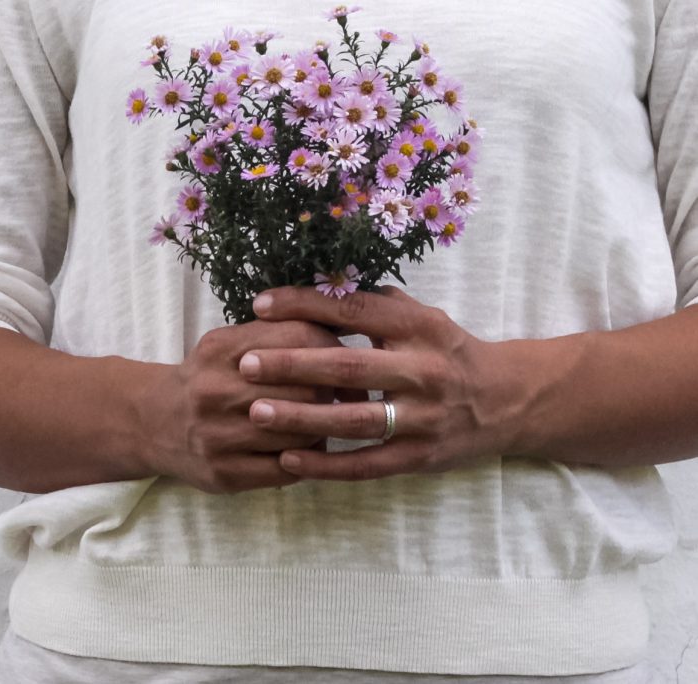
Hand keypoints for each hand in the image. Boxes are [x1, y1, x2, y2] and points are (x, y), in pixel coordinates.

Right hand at [140, 318, 352, 493]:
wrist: (153, 422)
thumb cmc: (209, 375)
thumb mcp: (232, 341)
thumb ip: (279, 332)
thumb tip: (343, 330)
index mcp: (223, 348)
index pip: (299, 338)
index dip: (333, 348)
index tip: (350, 358)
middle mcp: (216, 390)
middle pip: (305, 388)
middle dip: (334, 390)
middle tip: (350, 393)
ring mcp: (218, 436)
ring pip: (299, 433)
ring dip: (323, 427)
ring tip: (331, 420)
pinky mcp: (224, 474)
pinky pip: (285, 470)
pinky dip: (305, 459)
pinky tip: (307, 449)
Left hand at [241, 285, 525, 480]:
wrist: (503, 401)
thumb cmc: (447, 351)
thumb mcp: (423, 316)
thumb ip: (375, 304)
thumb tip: (318, 284)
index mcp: (419, 327)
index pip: (354, 311)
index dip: (306, 305)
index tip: (261, 304)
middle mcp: (422, 370)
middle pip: (349, 367)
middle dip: (293, 364)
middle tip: (246, 363)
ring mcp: (422, 418)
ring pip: (354, 420)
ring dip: (301, 416)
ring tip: (256, 411)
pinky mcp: (419, 458)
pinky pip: (366, 465)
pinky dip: (326, 465)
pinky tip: (287, 460)